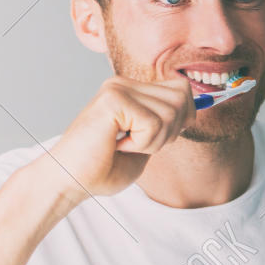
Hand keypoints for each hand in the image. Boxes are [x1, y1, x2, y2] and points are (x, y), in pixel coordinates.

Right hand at [36, 76, 195, 201]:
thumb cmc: (103, 168)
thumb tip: (194, 110)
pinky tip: (118, 145)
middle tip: (138, 144)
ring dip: (153, 141)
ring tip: (125, 145)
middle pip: (182, 97)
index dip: (182, 118)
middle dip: (170, 132)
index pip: (182, 89)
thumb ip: (167, 124)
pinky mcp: (113, 100)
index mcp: (131, 90)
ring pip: (170, 113)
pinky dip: (142, 144)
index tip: (156, 137)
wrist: (70, 181)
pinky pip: (153, 123)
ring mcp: (117, 88)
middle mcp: (124, 83)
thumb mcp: (147, 143)